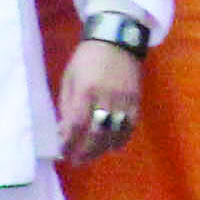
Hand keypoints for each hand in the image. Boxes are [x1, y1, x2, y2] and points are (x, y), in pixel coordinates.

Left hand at [57, 41, 145, 162]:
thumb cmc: (87, 58)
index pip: (76, 125)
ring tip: (92, 155)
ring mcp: (124, 99)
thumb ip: (67, 104)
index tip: (62, 152)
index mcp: (86, 90)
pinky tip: (112, 145)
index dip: (69, 142)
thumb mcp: (70, 77)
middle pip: (96, 134)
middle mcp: (106, 97)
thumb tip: (64, 130)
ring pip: (115, 133)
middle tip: (76, 161)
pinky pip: (130, 125)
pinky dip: (121, 138)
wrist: (116, 38)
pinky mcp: (136, 99)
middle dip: (85, 151)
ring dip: (102, 148)